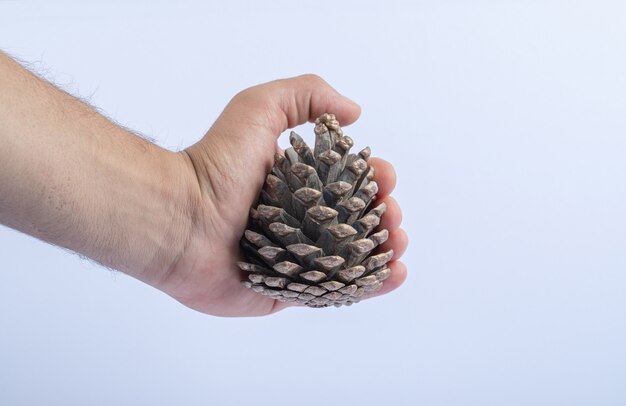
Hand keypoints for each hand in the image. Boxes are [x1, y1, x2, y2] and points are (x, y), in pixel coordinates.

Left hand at [161, 75, 407, 315]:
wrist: (181, 220)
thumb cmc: (218, 164)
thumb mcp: (260, 107)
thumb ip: (307, 95)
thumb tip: (354, 112)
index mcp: (297, 183)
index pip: (347, 181)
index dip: (373, 178)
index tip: (383, 178)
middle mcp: (298, 220)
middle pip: (355, 220)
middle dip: (383, 216)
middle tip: (391, 217)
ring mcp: (295, 258)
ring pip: (351, 258)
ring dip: (383, 250)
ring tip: (396, 246)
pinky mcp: (287, 291)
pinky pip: (334, 292)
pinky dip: (369, 286)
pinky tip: (392, 275)